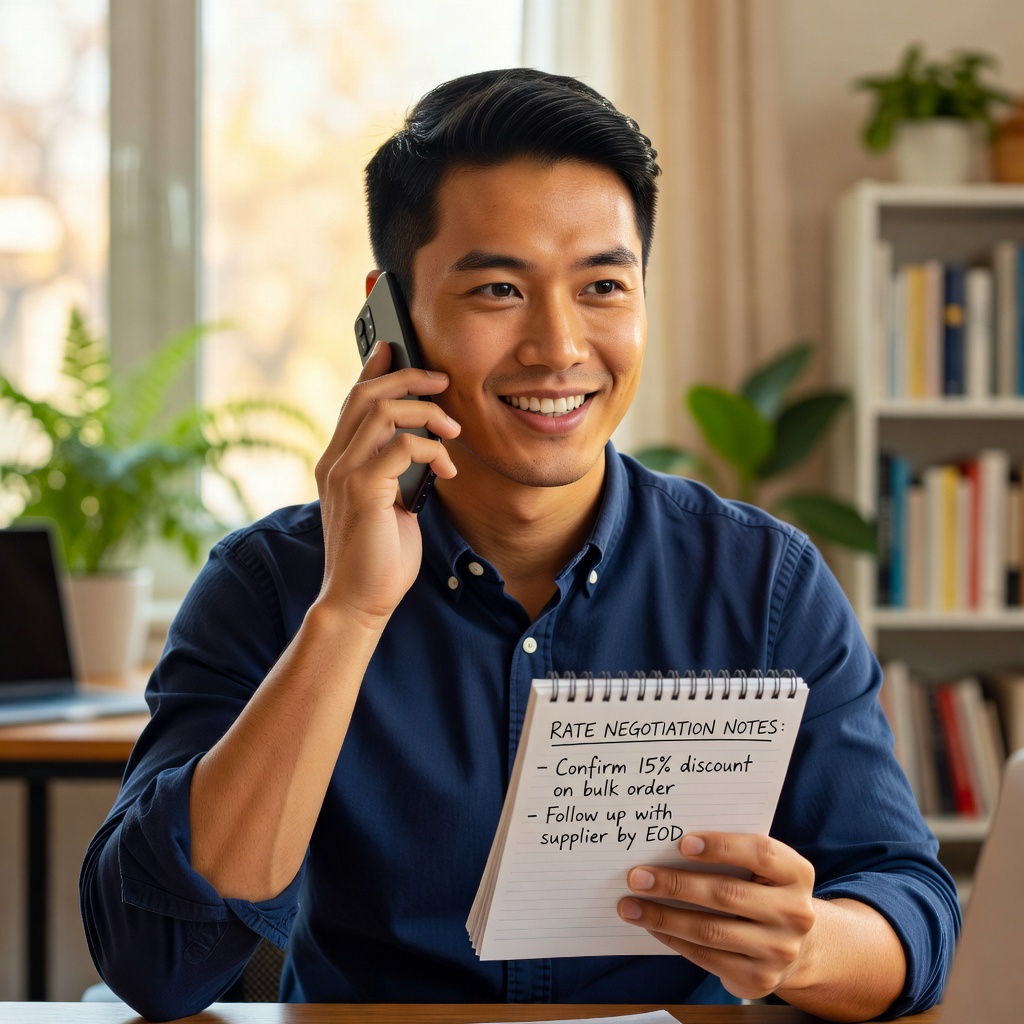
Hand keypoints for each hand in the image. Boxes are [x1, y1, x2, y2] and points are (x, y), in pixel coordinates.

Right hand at [314, 341, 460, 625]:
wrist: (358, 601)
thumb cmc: (378, 556)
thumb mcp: (388, 503)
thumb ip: (394, 472)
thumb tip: (423, 446)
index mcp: (338, 461)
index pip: (352, 401)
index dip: (374, 369)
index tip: (396, 347)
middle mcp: (334, 461)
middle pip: (366, 394)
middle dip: (408, 378)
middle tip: (442, 381)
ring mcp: (344, 474)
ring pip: (383, 412)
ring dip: (426, 412)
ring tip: (452, 430)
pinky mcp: (362, 490)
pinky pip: (402, 447)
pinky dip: (432, 449)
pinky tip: (448, 468)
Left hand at [617, 832, 816, 1001]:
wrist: (796, 946)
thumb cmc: (763, 891)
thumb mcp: (761, 868)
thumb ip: (730, 854)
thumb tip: (667, 846)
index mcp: (795, 873)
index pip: (760, 853)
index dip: (721, 846)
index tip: (682, 843)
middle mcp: (794, 913)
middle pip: (726, 894)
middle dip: (675, 884)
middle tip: (637, 876)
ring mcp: (779, 950)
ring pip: (710, 930)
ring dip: (663, 917)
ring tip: (630, 905)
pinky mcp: (759, 979)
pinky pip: (706, 957)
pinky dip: (673, 939)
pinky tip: (651, 926)